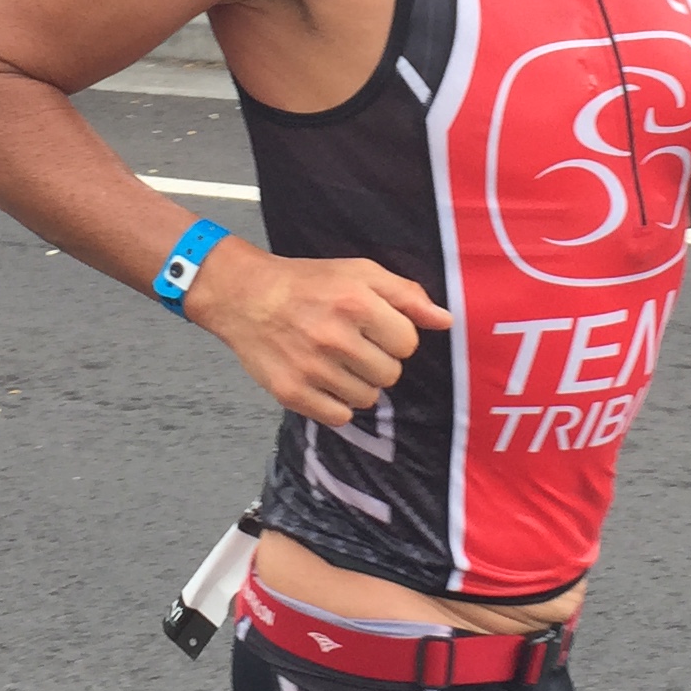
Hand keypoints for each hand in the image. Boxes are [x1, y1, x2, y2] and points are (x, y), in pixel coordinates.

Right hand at [185, 235, 450, 427]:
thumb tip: (446, 321)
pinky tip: (324, 380)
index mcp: (355, 302)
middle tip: (353, 345)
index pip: (408, 343)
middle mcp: (334, 337)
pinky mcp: (291, 393)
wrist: (244, 296)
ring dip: (358, 384)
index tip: (375, 329)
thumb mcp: (360, 272)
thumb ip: (406, 294)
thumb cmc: (308, 283)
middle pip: (390, 374)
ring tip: (337, 362)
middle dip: (378, 361)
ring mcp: (311, 368)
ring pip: (368, 399)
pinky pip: (339, 417)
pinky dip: (336, 404)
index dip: (395, 337)